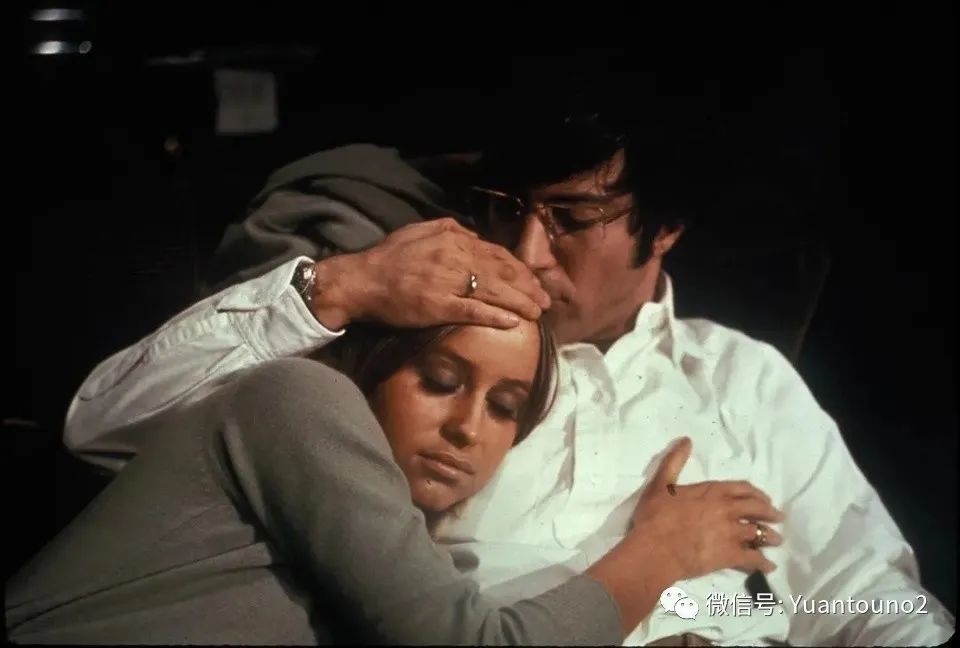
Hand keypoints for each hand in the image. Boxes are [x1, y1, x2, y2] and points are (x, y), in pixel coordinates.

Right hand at [310, 218, 550, 329]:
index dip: (518, 268)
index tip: (533, 280)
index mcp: (452, 239)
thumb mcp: (420, 231)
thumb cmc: (388, 258)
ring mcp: (447, 282)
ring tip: (537, 313)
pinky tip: (512, 322)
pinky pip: (473, 311)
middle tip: (545, 300)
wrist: (360, 281)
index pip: (495, 253)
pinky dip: (495, 316)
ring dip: (519, 302)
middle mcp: (453, 257)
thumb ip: (450, 231)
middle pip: (501, 272)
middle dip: (527, 286)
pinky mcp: (438, 306)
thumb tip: (475, 237)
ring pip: (493, 291)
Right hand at [628, 437, 783, 580]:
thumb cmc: (655, 516)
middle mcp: (728, 510)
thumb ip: (675, 461)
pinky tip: (769, 567)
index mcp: (713, 491)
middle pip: (758, 509)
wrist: (655, 548)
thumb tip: (686, 440)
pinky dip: (764, 563)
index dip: (756, 494)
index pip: (744, 489)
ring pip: (760, 533)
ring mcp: (731, 533)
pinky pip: (754, 558)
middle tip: (778, 517)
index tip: (764, 499)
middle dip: (770, 513)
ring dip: (771, 537)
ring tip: (777, 541)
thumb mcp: (661, 483)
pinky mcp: (730, 555)